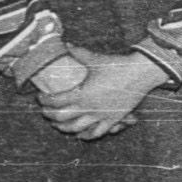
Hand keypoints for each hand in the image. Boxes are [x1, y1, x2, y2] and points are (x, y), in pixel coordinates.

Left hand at [37, 49, 162, 139]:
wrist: (141, 72)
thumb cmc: (118, 65)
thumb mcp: (95, 59)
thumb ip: (78, 53)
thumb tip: (66, 45)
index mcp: (82, 94)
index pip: (55, 102)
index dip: (44, 100)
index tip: (40, 97)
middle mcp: (89, 108)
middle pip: (61, 118)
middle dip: (49, 115)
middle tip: (45, 111)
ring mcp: (101, 116)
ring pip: (76, 128)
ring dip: (63, 128)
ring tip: (58, 124)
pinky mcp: (113, 119)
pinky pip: (96, 133)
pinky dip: (86, 135)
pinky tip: (80, 134)